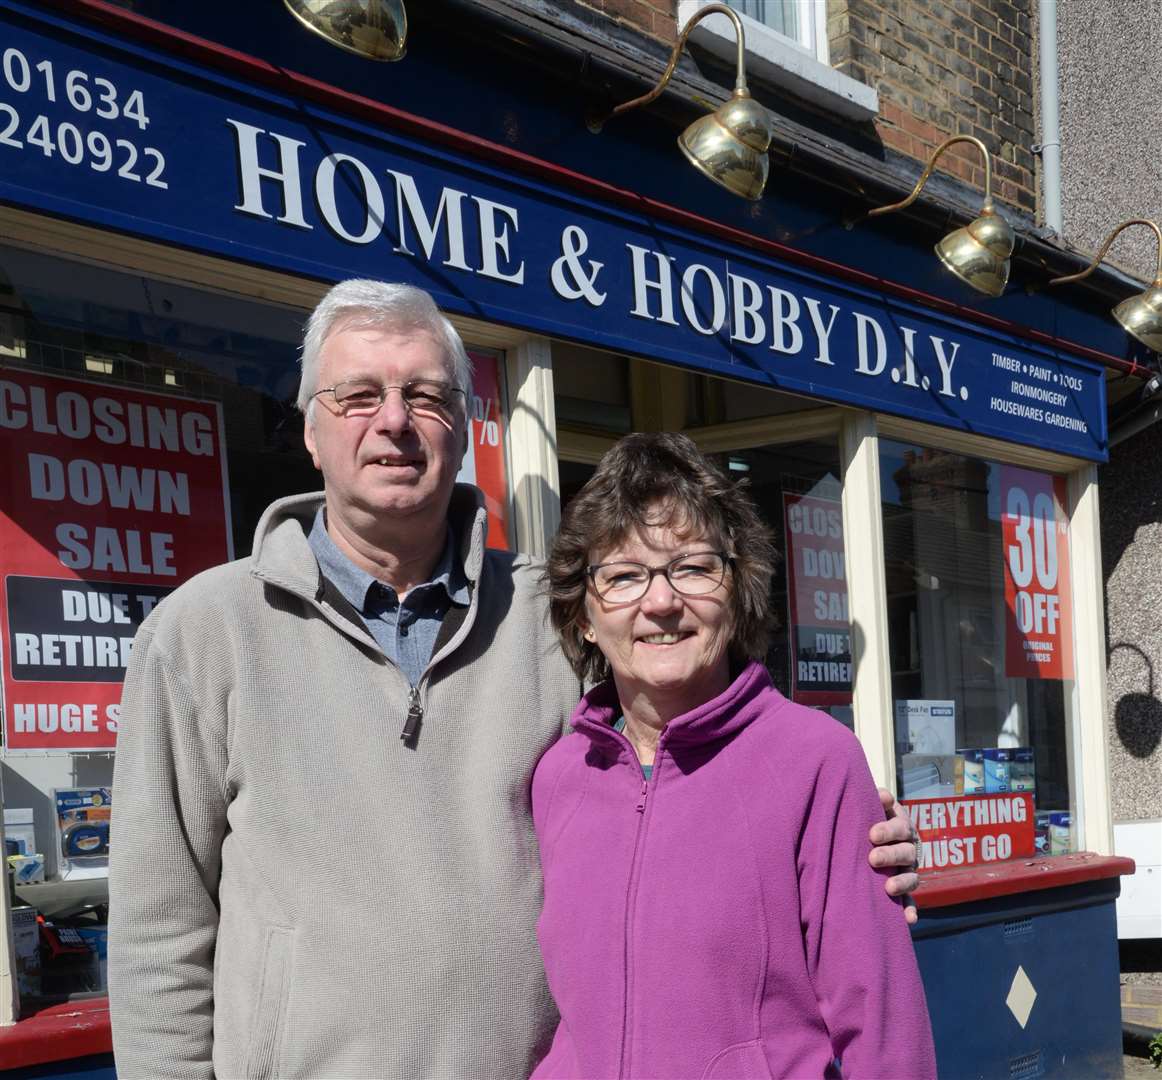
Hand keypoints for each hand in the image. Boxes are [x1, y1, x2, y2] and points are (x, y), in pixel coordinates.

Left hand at [868, 787, 919, 924]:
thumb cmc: (870, 817)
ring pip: (911, 877)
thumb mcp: (874, 805)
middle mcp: (909, 849)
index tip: (872, 835)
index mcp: (903, 827)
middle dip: (891, 856)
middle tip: (873, 859)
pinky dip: (910, 910)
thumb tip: (882, 795)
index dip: (889, 830)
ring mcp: (908, 870)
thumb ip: (877, 800)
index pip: (901, 827)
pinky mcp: (905, 889)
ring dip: (902, 883)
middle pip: (906, 852)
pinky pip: (910, 901)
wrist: (871, 835)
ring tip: (889, 888)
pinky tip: (909, 920)